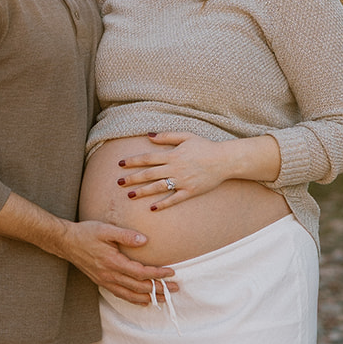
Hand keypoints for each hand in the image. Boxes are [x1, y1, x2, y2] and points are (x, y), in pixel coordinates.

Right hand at [60, 219, 178, 304]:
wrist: (66, 242)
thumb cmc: (86, 233)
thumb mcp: (106, 229)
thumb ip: (126, 235)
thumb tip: (144, 240)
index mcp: (113, 262)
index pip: (140, 272)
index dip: (157, 274)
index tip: (171, 272)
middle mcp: (110, 275)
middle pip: (139, 287)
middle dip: (159, 289)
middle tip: (176, 289)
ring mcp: (106, 281)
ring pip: (131, 295)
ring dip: (150, 298)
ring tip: (165, 298)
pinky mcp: (102, 282)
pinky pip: (121, 295)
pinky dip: (135, 300)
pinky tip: (144, 301)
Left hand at [116, 131, 278, 208]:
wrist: (224, 160)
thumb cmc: (205, 146)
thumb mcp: (186, 136)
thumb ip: (166, 136)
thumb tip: (149, 136)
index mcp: (172, 155)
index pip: (148, 158)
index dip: (133, 161)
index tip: (120, 164)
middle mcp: (175, 169)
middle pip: (149, 174)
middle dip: (132, 178)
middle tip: (118, 183)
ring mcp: (182, 181)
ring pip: (158, 187)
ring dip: (143, 192)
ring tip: (130, 196)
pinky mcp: (190, 191)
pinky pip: (174, 199)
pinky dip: (163, 204)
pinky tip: (152, 208)